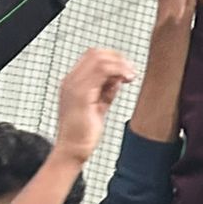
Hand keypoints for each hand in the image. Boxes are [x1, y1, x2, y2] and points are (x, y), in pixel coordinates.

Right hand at [54, 48, 136, 164]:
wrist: (72, 150)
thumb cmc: (82, 134)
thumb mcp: (98, 107)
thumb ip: (106, 92)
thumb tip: (117, 79)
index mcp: (73, 83)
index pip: (91, 58)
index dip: (112, 59)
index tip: (126, 69)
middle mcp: (71, 81)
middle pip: (95, 53)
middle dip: (117, 58)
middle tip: (131, 71)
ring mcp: (74, 86)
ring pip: (99, 59)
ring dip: (120, 64)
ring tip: (130, 76)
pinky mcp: (81, 94)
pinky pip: (101, 71)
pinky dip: (117, 71)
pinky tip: (126, 79)